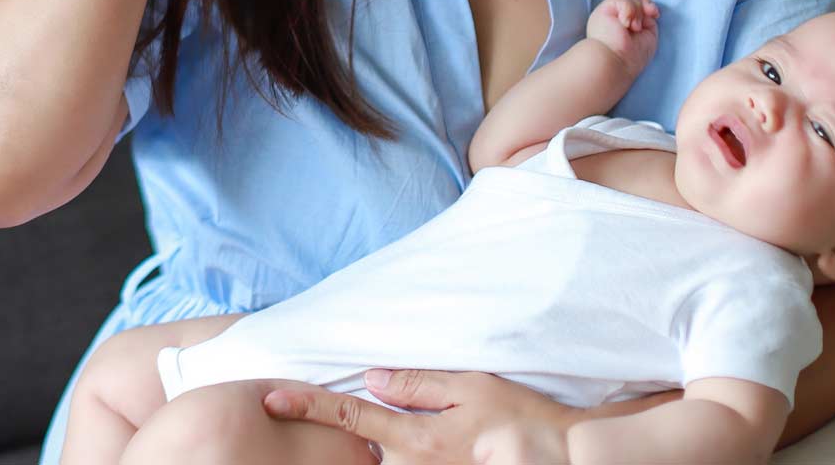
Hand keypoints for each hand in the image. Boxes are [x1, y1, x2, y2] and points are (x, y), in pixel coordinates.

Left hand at [262, 369, 580, 464]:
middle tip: (310, 411)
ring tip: (369, 432)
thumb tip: (372, 378)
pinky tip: (395, 446)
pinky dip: (389, 455)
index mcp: (418, 436)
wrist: (564, 458)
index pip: (351, 416)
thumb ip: (419, 384)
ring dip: (366, 448)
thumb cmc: (522, 419)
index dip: (308, 406)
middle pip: (359, 450)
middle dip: (333, 435)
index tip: (270, 398)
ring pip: (381, 463)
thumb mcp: (472, 387)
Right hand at [584, 0, 658, 73]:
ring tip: (634, 27)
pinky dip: (629, 10)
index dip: (647, 5)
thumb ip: (647, 21)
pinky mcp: (603, 10)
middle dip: (644, 4)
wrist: (615, 62)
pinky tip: (626, 24)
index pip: (635, 5)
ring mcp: (607, 13)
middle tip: (649, 16)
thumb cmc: (630, 57)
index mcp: (620, 25)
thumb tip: (647, 9)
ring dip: (636, 11)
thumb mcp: (647, 36)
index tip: (655, 14)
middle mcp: (612, 18)